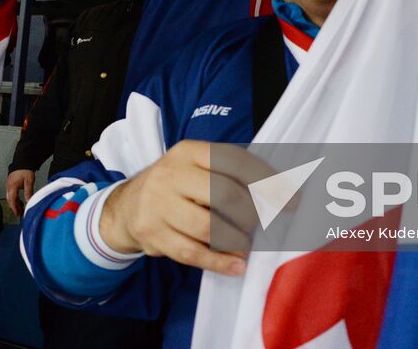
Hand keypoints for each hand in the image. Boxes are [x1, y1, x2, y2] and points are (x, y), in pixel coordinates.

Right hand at [5, 169, 35, 217]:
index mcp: (12, 186)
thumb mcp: (29, 182)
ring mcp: (9, 185)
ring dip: (15, 204)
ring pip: (10, 198)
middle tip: (20, 214)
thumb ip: (28, 192)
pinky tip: (20, 202)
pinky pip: (12, 194)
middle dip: (14, 207)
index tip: (18, 214)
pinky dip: (15, 199)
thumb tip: (29, 202)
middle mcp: (9, 187)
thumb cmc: (25, 170)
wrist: (22, 161)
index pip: (12, 200)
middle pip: (10, 200)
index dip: (15, 208)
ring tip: (21, 209)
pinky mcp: (11, 184)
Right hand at [99, 140, 270, 275]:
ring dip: (237, 240)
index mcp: (188, 151)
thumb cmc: (177, 185)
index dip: (267, 180)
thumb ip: (230, 174)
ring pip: (209, 228)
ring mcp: (159, 205)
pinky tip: (238, 265)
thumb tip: (280, 192)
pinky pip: (193, 253)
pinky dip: (220, 262)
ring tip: (247, 244)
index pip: (234, 161)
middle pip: (224, 195)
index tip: (291, 200)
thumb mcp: (196, 167)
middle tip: (264, 224)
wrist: (127, 206)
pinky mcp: (153, 234)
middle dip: (252, 214)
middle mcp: (171, 174)